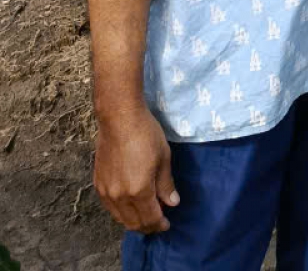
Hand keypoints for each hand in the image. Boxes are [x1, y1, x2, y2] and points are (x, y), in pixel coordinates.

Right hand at [94, 105, 177, 232]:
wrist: (119, 118)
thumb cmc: (146, 134)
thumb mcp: (163, 158)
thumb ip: (166, 184)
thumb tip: (172, 203)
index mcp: (138, 191)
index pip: (150, 219)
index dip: (159, 225)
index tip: (167, 224)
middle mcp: (119, 197)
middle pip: (133, 223)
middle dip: (147, 226)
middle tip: (158, 221)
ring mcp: (106, 192)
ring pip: (120, 218)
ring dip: (133, 220)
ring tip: (145, 214)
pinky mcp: (97, 184)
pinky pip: (110, 207)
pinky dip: (121, 211)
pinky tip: (129, 204)